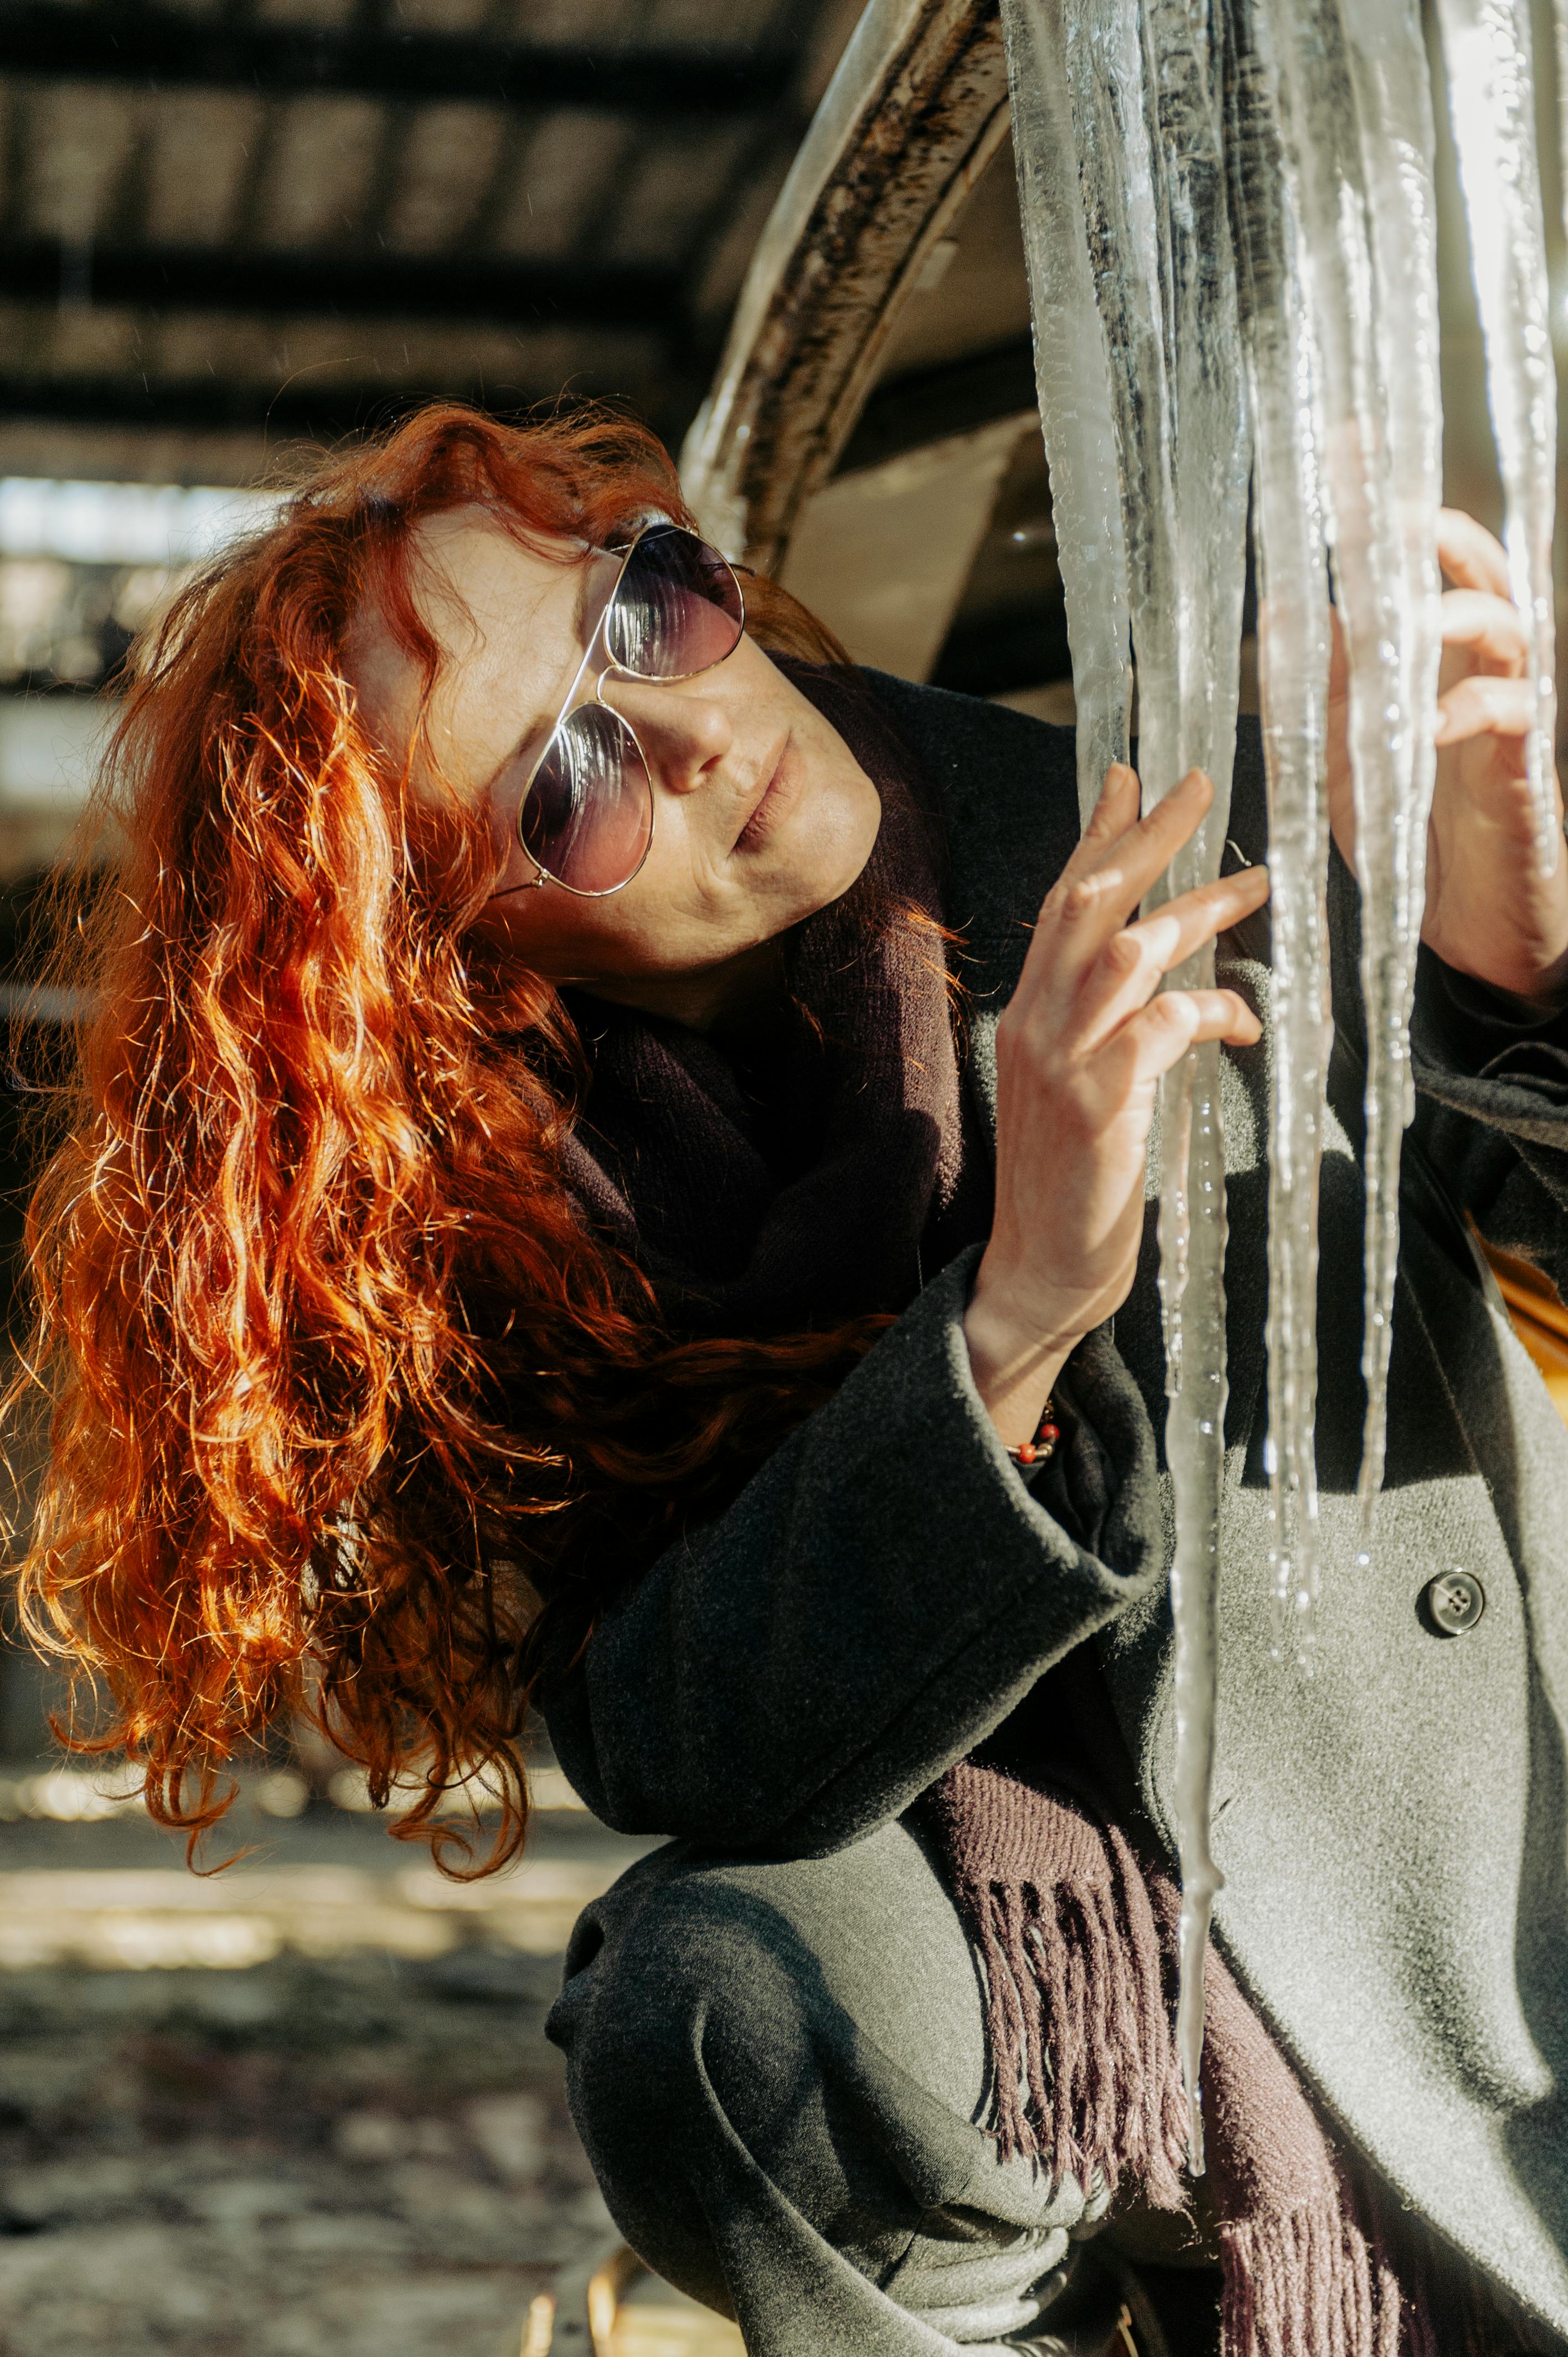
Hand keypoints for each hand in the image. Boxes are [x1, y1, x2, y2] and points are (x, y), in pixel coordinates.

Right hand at [965, 765, 1268, 1445]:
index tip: (1131, 777)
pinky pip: (1163, 1025)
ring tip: (1256, 886)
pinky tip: (1245, 1025)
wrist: (1037, 1271)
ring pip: (1125, 948)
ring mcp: (1062, 1062)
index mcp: (1028, 1015)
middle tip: (1202, 784)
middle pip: (1088, 901)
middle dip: (1147, 837)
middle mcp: (1035, 1025)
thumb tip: (1161, 976)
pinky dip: (1213, 1010)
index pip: (1060, 902)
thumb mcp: (1078, 1087)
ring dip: (1194, 910)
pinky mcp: (1100, 1104)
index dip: (1097, 835)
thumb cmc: (1071, 1184)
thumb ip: (1103, 1027)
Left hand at [1326, 508, 1567, 1007]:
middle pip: (1485, 569)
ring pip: (1510, 630)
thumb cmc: (1414, 839)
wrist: (1478, 934)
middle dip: (1437, 534)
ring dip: (1451, 618)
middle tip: (1388, 515)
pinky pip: (1509, 720)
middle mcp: (1486, 673)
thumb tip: (1286, 617)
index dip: (1389, 508)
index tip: (1345, 454)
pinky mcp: (1524, 776)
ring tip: (1403, 625)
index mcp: (1441, 660)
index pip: (1422, 565)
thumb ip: (1325, 693)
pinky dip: (1462, 713)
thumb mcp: (1348, 760)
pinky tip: (1422, 726)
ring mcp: (1513, 720)